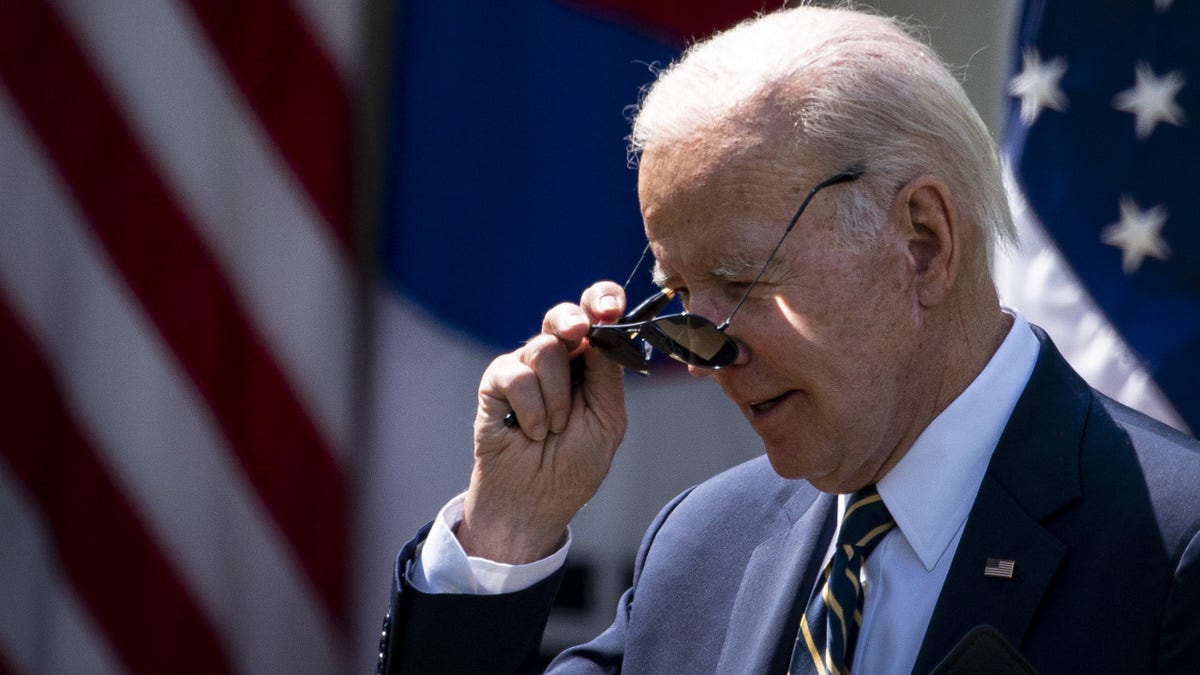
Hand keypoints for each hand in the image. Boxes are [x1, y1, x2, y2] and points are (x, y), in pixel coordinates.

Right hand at [459, 281, 629, 562]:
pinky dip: (530, 408)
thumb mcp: (607, 420)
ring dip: (556, 395)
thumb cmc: (574, 467)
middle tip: (580, 335)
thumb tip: (605, 331)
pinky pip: (515, 374)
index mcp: (589, 365)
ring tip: (553, 429)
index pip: (596, 318)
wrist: (535, 504)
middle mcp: (557, 362)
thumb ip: (607, 375)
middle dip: (573, 320)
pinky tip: (530, 431)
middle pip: (563, 316)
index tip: (610, 309)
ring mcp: (524, 370)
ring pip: (544, 347)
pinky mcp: (494, 384)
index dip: (602, 302)